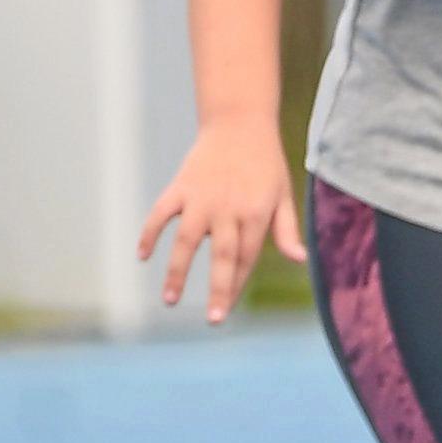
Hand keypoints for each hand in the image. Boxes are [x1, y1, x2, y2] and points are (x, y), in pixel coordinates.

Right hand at [139, 118, 302, 321]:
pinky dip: (149, 233)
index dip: (235, 286)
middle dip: (218, 289)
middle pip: (221, 256)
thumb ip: (287, 230)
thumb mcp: (283, 195)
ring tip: (169, 300)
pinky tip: (142, 256)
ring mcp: (201, 198)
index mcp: (255, 214)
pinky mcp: (181, 186)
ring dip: (176, 271)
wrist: (239, 122)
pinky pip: (161, 213)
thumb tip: (299, 260)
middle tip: (213, 320)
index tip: (223, 311)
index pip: (245, 259)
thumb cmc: (265, 164)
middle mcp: (227, 209)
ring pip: (186, 240)